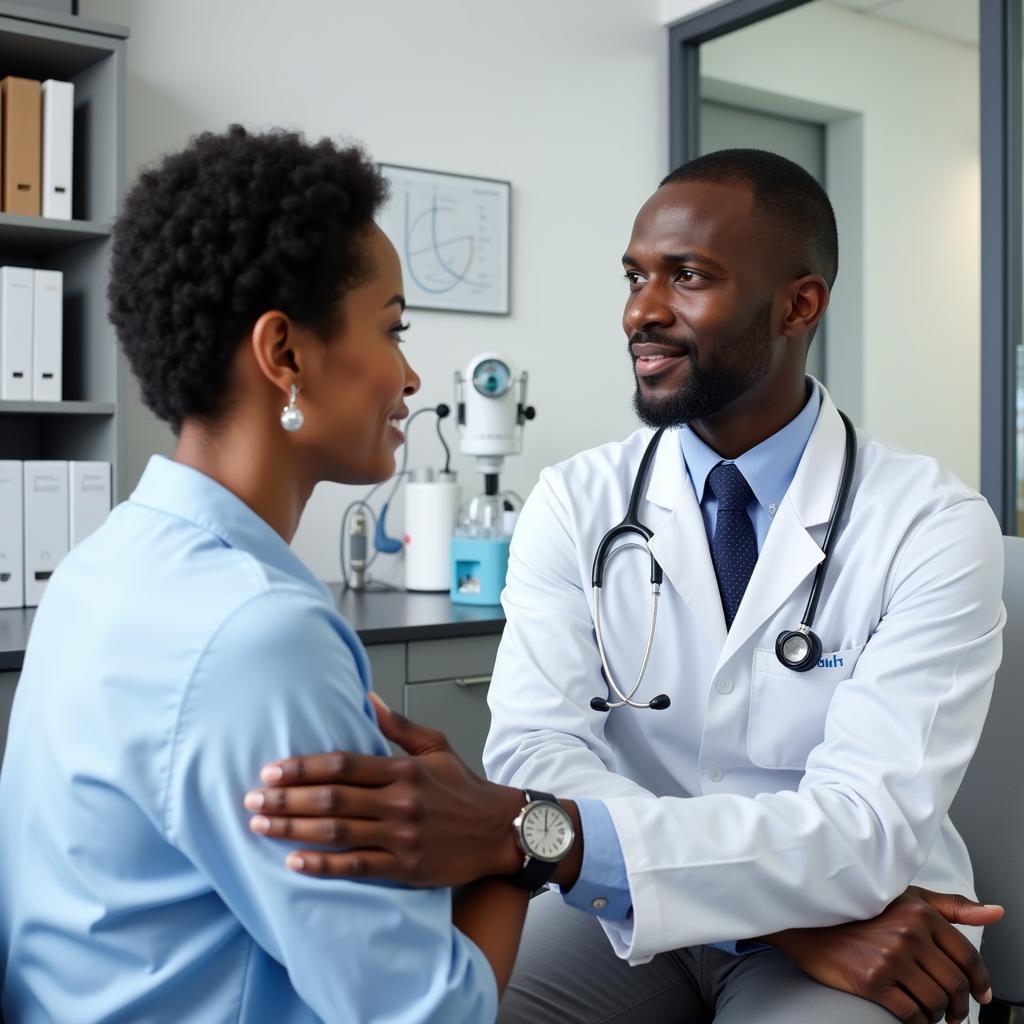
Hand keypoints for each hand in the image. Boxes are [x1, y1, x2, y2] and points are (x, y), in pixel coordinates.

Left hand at [243, 694, 525, 886]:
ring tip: (261, 825)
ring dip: (294, 829)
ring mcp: (401, 836)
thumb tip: (367, 699)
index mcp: (403, 769)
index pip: (343, 764)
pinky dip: (323, 865)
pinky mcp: (405, 867)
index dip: (303, 767)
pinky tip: (295, 862)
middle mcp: (399, 802)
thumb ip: (398, 726)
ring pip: (338, 831)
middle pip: (332, 799)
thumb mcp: (436, 747)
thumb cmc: (464, 789)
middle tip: (251, 798)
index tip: (271, 769)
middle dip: (286, 798)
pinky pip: (357, 866)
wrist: (499, 831)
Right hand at [764, 886, 1003, 1023]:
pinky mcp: (872, 981)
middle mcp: (908, 934)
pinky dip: (918, 1021)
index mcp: (920, 913)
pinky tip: (913, 1016)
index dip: (980, 981)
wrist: (810, 920)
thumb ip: (951, 907)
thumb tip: (995, 913)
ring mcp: (890, 958)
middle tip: (955, 1013)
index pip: (967, 956)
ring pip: (936, 1002)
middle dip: (961, 1006)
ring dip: (938, 1015)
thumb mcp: (905, 897)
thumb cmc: (859, 908)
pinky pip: (911, 1014)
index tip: (981, 995)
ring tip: (931, 1013)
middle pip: (955, 984)